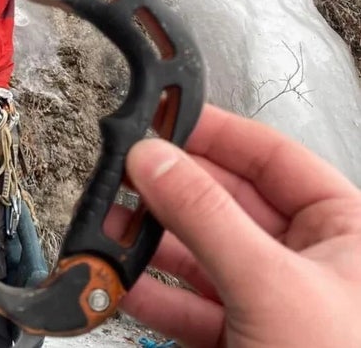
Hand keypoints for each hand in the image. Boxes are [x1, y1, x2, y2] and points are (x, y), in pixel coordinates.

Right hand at [120, 105, 360, 346]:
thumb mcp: (272, 287)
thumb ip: (206, 216)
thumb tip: (152, 156)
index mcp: (344, 230)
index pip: (271, 156)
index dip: (213, 132)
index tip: (158, 117)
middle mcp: (309, 260)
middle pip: (226, 202)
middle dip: (168, 192)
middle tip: (119, 175)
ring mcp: (272, 302)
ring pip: (201, 252)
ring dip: (149, 243)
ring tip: (106, 230)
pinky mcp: (242, 341)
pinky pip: (190, 303)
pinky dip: (151, 293)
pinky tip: (117, 283)